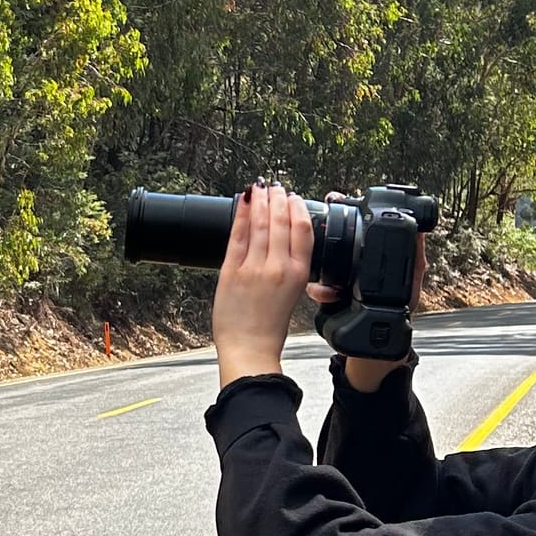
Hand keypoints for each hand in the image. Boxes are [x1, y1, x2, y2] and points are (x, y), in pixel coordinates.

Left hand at [214, 185, 323, 387]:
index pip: (303, 230)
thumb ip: (291, 266)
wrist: (249, 349)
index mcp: (298, 274)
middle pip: (281, 221)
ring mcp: (254, 268)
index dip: (298, 208)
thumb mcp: (293, 293)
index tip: (294, 198)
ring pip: (260, 224)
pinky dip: (241, 214)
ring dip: (260, 201)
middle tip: (276, 186)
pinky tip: (243, 200)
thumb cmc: (269, 327)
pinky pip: (237, 235)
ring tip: (260, 187)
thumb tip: (285, 240)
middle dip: (278, 199)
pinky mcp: (232, 271)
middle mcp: (278, 267)